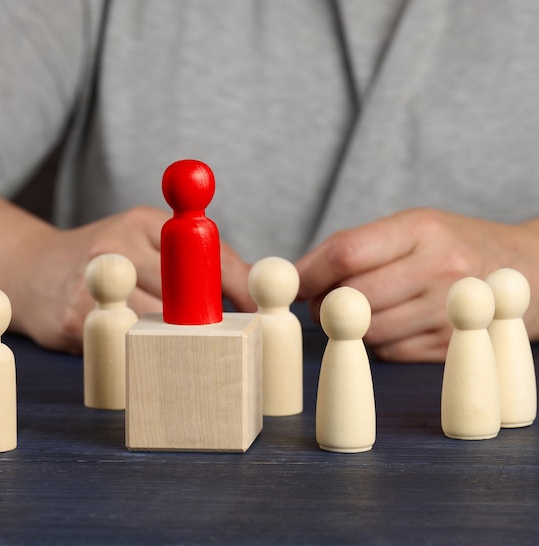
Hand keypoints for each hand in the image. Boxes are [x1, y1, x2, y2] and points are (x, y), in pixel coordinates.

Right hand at [9, 206, 254, 353]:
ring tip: (181, 344)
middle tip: (223, 335)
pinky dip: (141, 352)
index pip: (204, 253)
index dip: (237, 286)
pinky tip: (139, 348)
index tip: (256, 310)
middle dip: (207, 319)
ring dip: (176, 340)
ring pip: (157, 324)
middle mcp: (116, 246)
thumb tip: (253, 284)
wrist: (31, 271)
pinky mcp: (75, 321)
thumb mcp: (147, 238)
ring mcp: (93, 285)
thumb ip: (197, 256)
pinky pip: (126, 344)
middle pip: (184, 292)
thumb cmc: (106, 257)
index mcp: (142, 222)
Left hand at [296, 208, 538, 361]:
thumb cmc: (452, 245)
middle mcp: (438, 269)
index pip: (345, 253)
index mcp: (420, 230)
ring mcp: (448, 311)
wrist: (526, 271)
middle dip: (324, 304)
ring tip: (364, 310)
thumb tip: (298, 277)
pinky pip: (389, 352)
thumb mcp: (411, 227)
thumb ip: (356, 247)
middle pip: (351, 299)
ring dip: (350, 328)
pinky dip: (378, 342)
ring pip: (367, 332)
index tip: (292, 283)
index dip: (308, 273)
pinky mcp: (451, 345)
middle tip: (322, 301)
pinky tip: (393, 323)